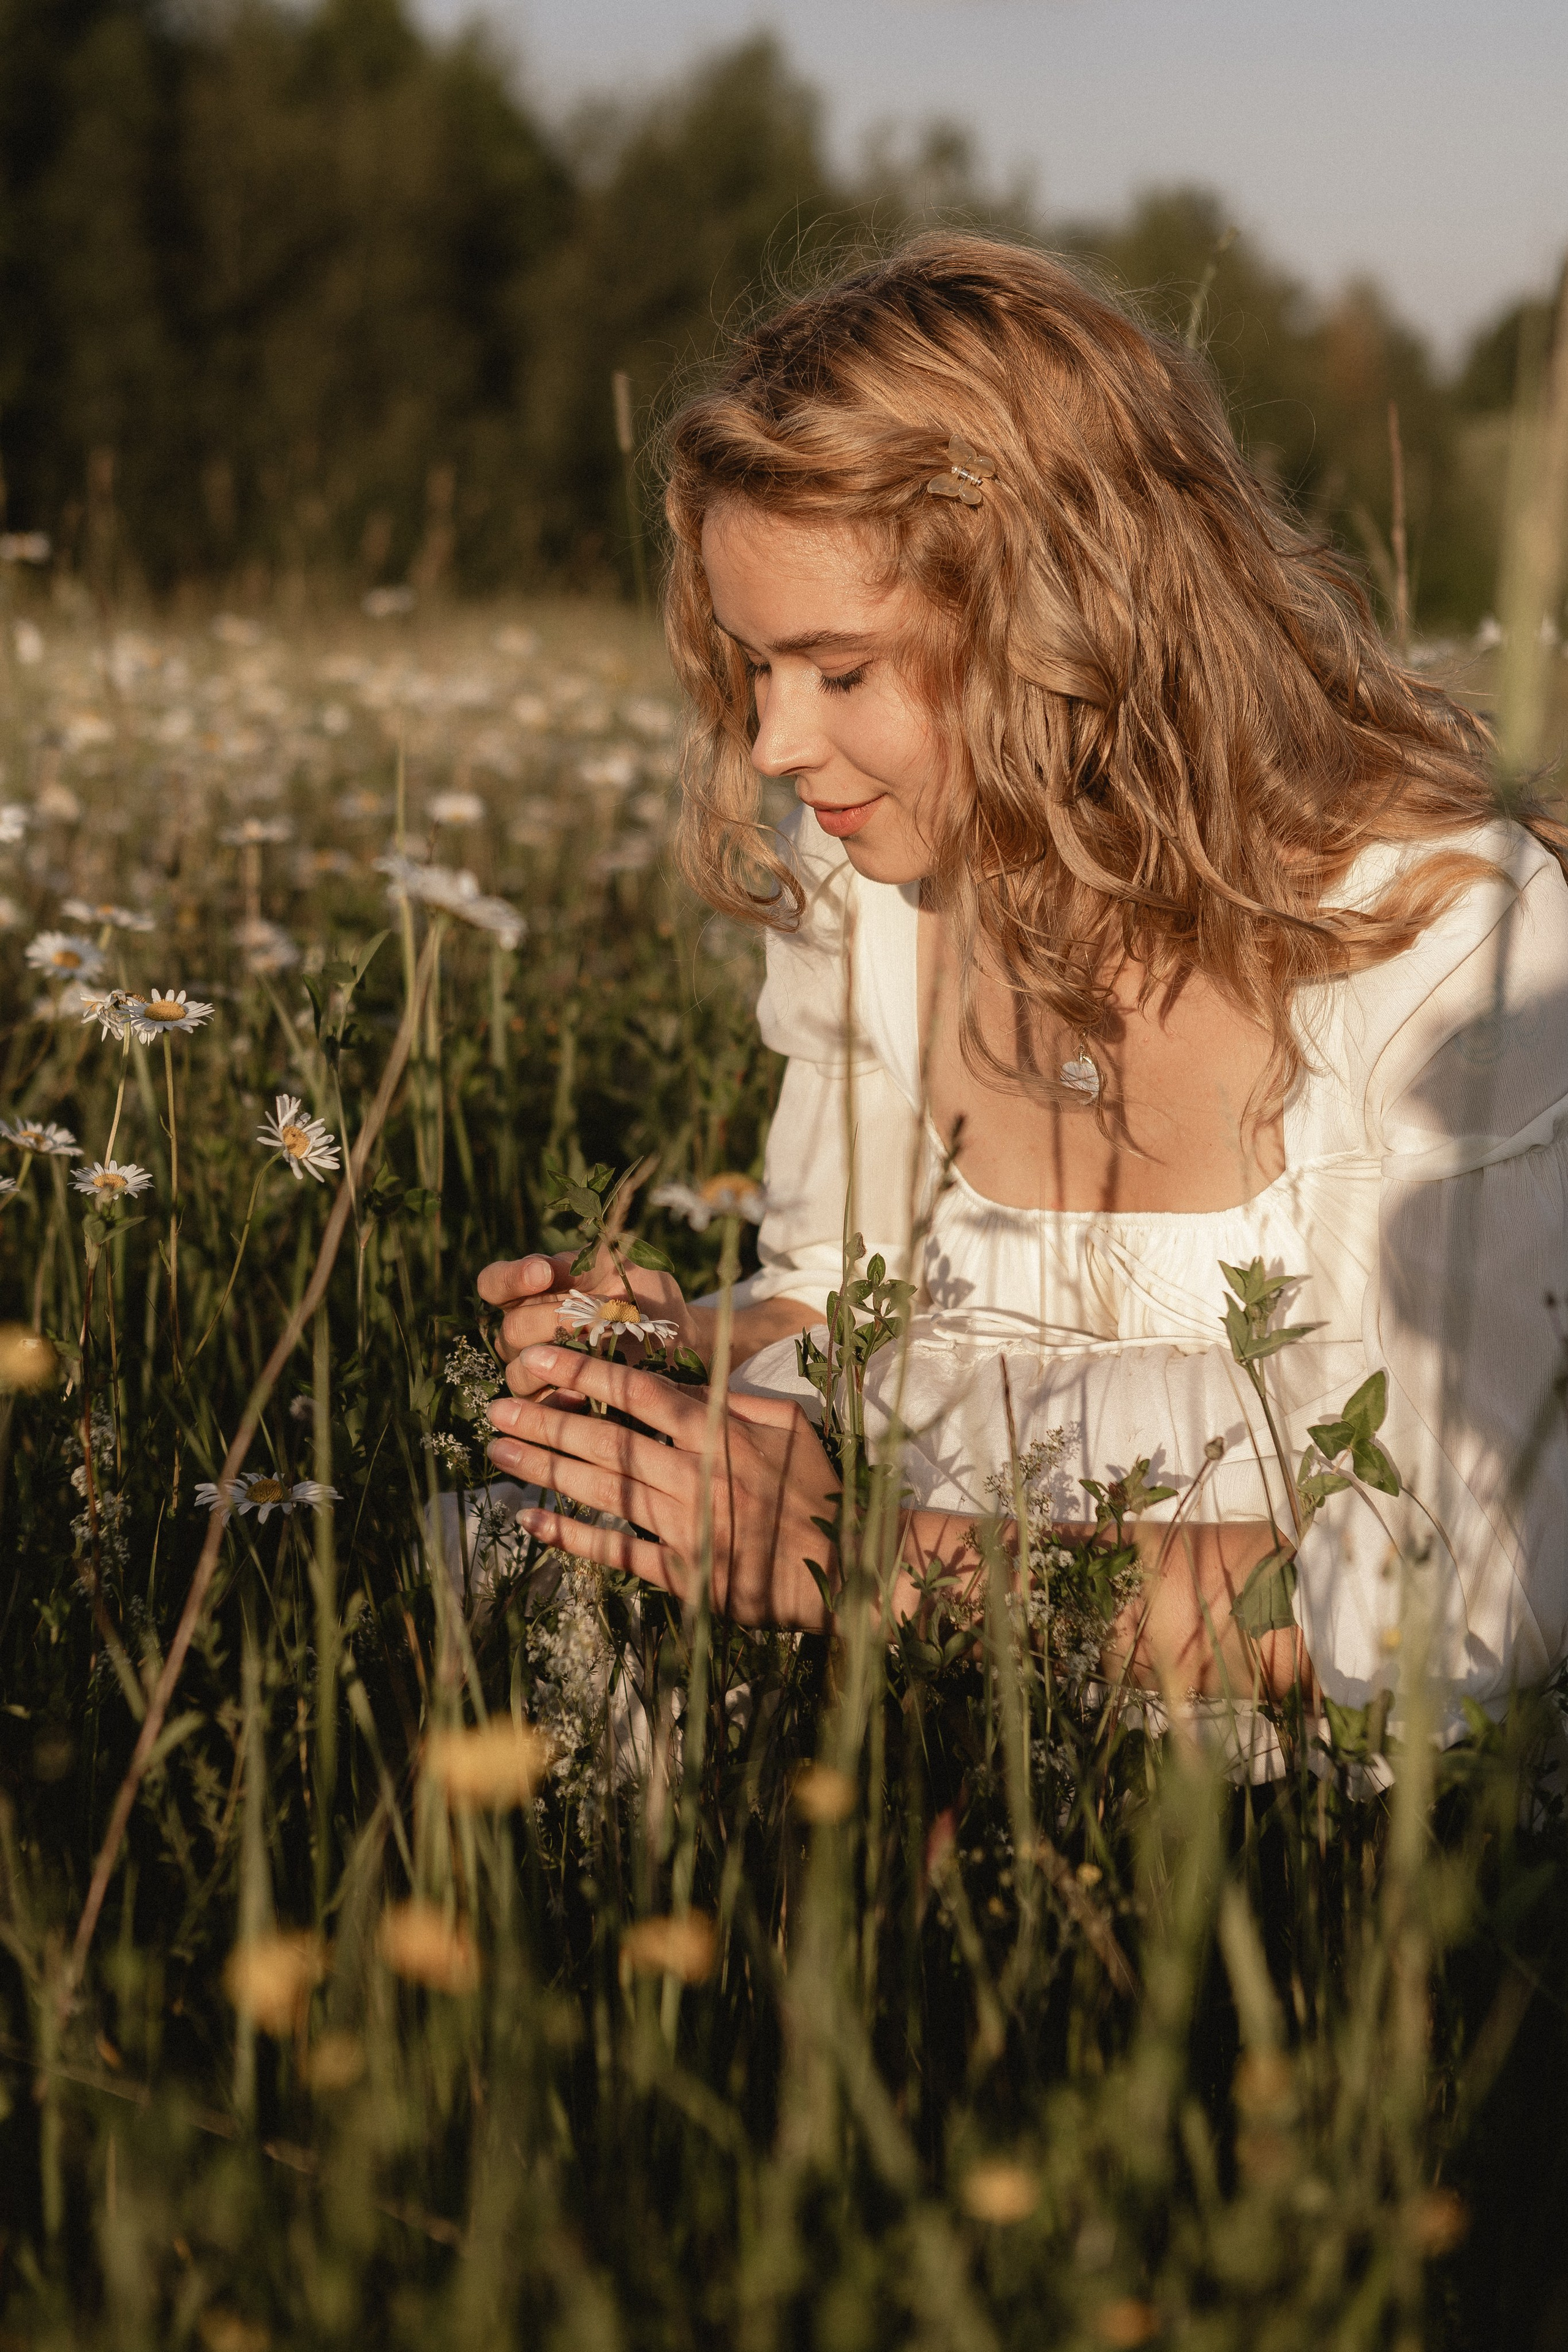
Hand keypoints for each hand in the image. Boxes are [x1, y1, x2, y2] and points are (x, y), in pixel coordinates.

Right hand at [477, 1248, 695, 1400]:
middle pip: (510, 1331)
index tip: (542, 1273)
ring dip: (551, 1366)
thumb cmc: (647, 1297)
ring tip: (584, 1357)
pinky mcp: (556, 1406)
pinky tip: (583, 1394)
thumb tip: (546, 1269)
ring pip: (519, 1374)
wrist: (680, 1342)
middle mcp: (528, 1333)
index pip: (494, 1284)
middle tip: (581, 1321)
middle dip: (543, 1322)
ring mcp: (539, 1372)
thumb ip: (588, 1261)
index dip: (509, 1279)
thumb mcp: (625, 1268)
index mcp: (534, 1293)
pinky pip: (542, 1411)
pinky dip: (559, 1402)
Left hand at [484, 1345, 839, 1628]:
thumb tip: (681, 1382)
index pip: (640, 1391)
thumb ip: (733, 1400)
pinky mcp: (686, 1574)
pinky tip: (533, 1522)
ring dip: (546, 1469)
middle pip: (607, 1440)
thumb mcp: (788, 1425)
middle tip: (495, 1406)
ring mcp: (689, 1526)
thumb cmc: (817, 1490)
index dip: (584, 1372)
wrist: (848, 1567)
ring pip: (604, 1490)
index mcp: (721, 1431)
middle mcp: (698, 1474)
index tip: (539, 1358)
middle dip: (545, 1421)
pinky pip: (618, 1552)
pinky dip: (573, 1537)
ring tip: (500, 1451)